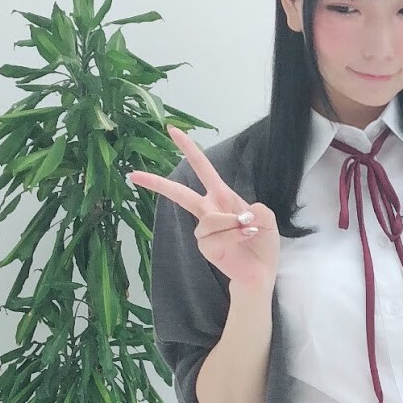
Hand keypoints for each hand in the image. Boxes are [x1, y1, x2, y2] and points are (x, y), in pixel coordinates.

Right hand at [129, 125, 279, 291]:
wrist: (261, 271)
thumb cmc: (262, 244)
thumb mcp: (267, 218)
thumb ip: (257, 208)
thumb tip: (242, 213)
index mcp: (221, 196)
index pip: (202, 169)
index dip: (189, 149)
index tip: (173, 130)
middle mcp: (209, 211)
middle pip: (180, 194)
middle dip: (158, 183)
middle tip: (135, 174)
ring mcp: (205, 230)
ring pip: (210, 219)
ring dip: (233, 223)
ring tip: (249, 230)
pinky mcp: (206, 247)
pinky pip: (215, 235)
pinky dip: (234, 235)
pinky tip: (244, 238)